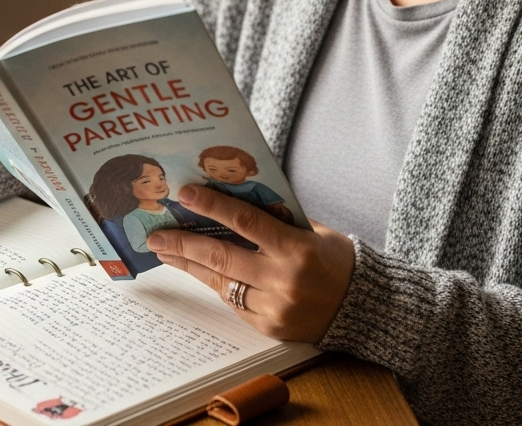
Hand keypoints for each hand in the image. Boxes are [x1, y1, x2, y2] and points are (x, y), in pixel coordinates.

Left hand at [148, 184, 354, 342]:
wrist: (363, 306)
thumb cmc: (337, 259)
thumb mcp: (313, 230)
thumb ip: (276, 218)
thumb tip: (231, 198)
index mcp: (297, 249)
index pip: (246, 222)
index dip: (212, 206)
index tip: (185, 194)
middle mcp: (283, 280)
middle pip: (222, 256)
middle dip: (184, 243)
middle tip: (157, 234)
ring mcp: (274, 307)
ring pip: (220, 283)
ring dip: (189, 266)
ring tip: (165, 252)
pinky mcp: (269, 327)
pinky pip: (233, 302)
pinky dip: (214, 283)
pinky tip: (196, 270)